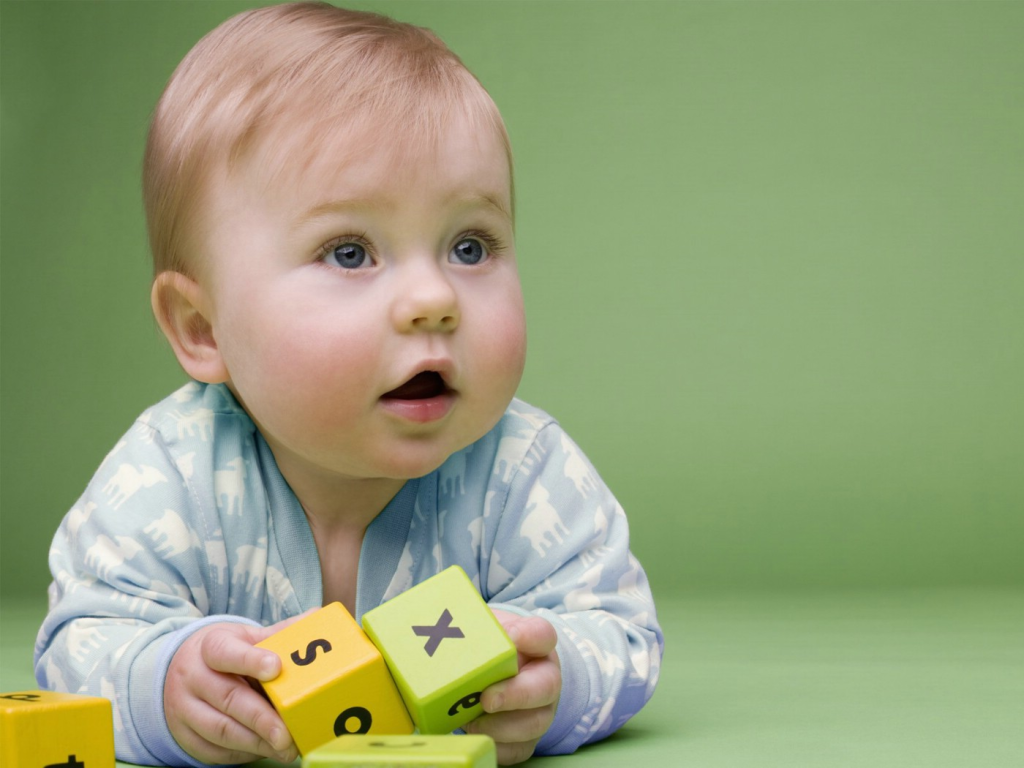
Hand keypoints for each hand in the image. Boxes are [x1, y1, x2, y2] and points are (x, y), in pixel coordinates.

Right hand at [164, 614, 308, 763]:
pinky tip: (265, 750)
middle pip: (228, 698)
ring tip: (285, 749)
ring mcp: (184, 708)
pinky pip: (214, 750)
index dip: (250, 660)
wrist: (183, 670)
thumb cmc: (227, 654)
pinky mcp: (185, 735)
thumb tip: (316, 618)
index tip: (276, 667)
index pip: (226, 652)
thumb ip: (279, 633)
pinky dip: (243, 753)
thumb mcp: (247, 637)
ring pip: (220, 730)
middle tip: (287, 734)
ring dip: (256, 742)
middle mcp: (193, 676)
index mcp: (211, 646)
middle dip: (261, 719)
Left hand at [465, 610, 561, 764]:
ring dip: (501, 726)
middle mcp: (544, 678)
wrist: (491, 679)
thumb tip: (444, 633)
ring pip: (534, 723)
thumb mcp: (483, 632)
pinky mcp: (526, 739)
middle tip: (487, 699)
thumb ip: (472, 629)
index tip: (511, 637)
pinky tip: (475, 736)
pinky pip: (517, 749)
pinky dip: (495, 746)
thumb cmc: (487, 651)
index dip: (529, 636)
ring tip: (472, 722)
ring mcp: (540, 711)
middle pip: (546, 686)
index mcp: (535, 646)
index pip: (542, 635)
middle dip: (515, 694)